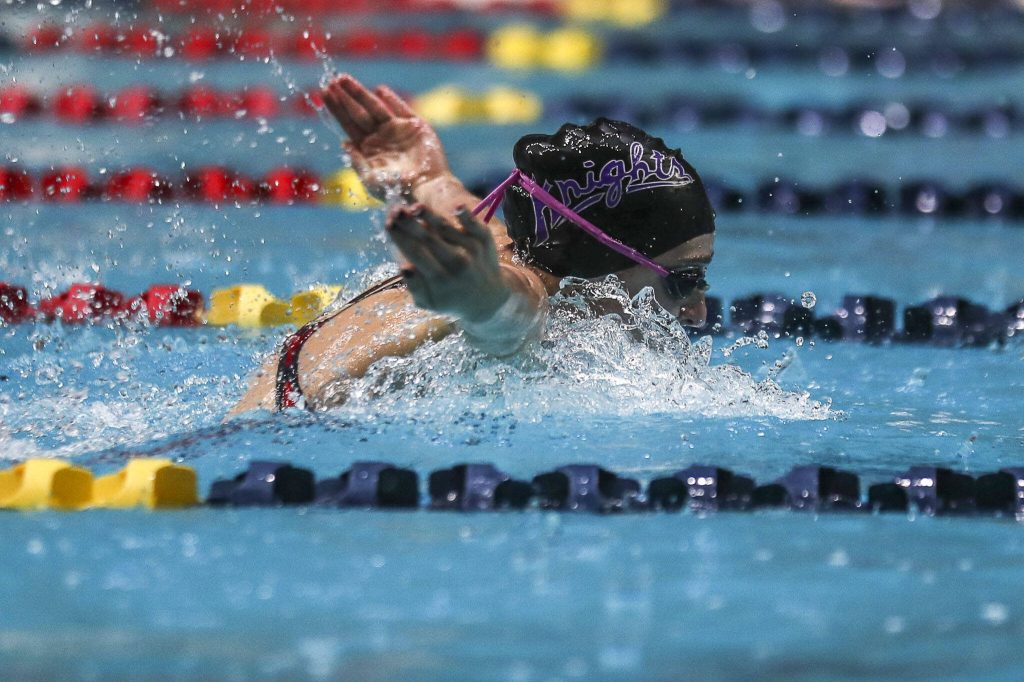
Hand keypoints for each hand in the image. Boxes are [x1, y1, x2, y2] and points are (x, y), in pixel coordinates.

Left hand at [321, 74, 450, 199]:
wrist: (426, 188)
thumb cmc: (397, 188)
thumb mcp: (370, 178)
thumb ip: (357, 160)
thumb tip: (343, 143)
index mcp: (367, 149)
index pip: (348, 124)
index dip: (337, 108)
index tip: (325, 92)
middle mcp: (380, 137)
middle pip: (358, 112)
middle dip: (346, 97)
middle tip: (333, 81)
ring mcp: (397, 130)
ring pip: (375, 106)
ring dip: (360, 93)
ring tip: (345, 79)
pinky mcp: (414, 126)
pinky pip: (401, 108)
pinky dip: (391, 99)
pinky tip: (379, 89)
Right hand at [387, 203, 510, 321]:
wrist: (488, 297)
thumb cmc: (451, 298)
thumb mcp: (430, 302)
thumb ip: (416, 287)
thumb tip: (404, 268)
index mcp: (440, 280)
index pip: (416, 253)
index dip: (400, 237)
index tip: (387, 224)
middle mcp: (457, 264)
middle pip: (429, 239)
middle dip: (410, 224)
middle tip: (396, 211)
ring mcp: (472, 250)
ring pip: (447, 229)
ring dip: (431, 216)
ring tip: (415, 207)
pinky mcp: (484, 240)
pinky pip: (475, 225)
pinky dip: (467, 217)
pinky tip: (457, 208)